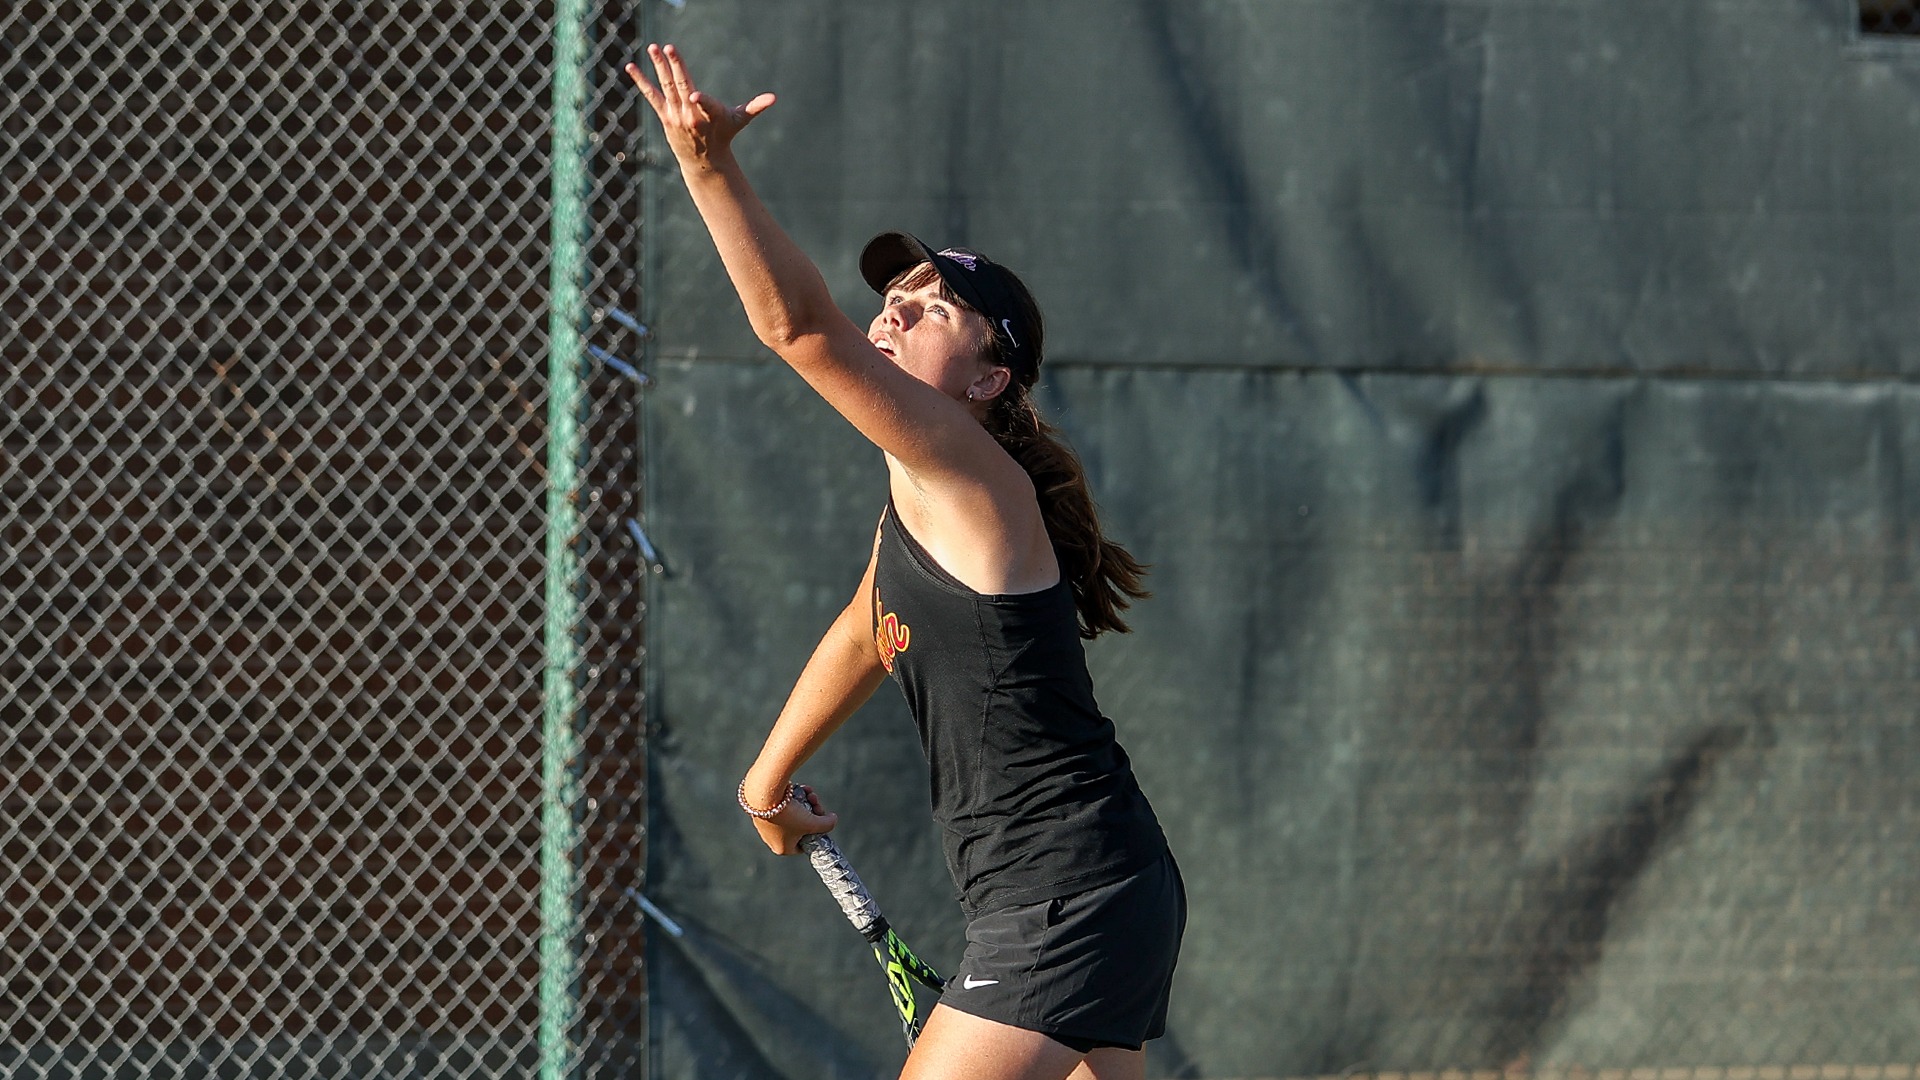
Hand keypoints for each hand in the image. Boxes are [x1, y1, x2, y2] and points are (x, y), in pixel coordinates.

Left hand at [625, 44, 774, 172]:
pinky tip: (631, 67)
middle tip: (667, 47)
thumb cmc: (723, 135)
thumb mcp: (739, 121)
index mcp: (709, 115)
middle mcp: (690, 114)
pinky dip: (641, 80)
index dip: (701, 101)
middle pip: (681, 86)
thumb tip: (774, 98)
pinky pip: (652, 95)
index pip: (705, 105)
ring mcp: (675, 114)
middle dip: (675, 66)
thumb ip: (755, 107)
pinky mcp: (664, 116)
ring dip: (658, 66)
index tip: (694, 95)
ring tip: (653, 47)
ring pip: (666, 86)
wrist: (703, 160)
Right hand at [751, 783, 837, 855]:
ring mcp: (766, 824)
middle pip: (801, 826)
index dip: (815, 833)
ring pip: (794, 813)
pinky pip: (783, 805)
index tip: (820, 822)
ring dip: (806, 802)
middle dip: (812, 812)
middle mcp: (772, 838)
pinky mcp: (762, 810)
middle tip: (816, 802)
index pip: (805, 845)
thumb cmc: (789, 814)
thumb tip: (832, 819)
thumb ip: (827, 824)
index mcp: (783, 848)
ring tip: (810, 793)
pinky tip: (802, 788)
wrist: (765, 793)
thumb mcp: (814, 822)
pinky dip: (794, 797)